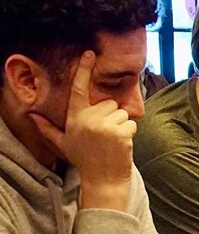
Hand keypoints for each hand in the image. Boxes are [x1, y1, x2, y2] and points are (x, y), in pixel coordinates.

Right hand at [30, 51, 135, 209]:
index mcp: (74, 117)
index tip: (89, 54)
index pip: (78, 89)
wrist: (102, 180)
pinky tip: (120, 145)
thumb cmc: (84, 160)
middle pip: (109, 103)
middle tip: (104, 135)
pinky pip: (131, 123)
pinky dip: (129, 133)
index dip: (83, 70)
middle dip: (111, 116)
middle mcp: (87, 119)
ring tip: (111, 141)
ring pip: (121, 112)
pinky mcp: (120, 132)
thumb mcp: (63, 143)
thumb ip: (48, 128)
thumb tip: (32, 116)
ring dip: (121, 125)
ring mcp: (104, 125)